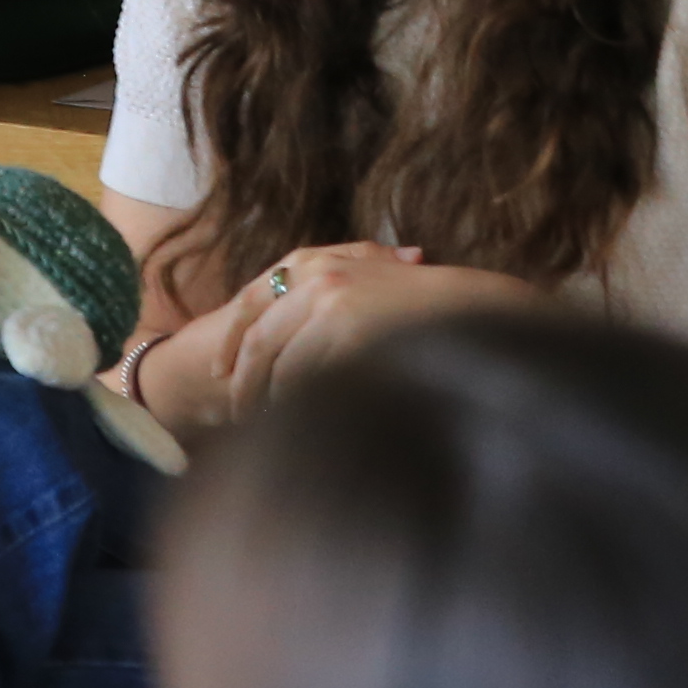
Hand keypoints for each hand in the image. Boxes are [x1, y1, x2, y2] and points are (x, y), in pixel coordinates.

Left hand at [206, 244, 538, 416]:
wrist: (466, 306)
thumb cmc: (416, 305)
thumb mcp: (362, 283)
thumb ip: (322, 300)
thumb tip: (282, 340)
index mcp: (315, 262)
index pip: (251, 302)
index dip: (230, 342)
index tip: (221, 374)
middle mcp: (316, 276)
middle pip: (256, 336)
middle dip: (242, 379)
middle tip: (236, 413)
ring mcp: (330, 301)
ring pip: (276, 361)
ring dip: (265, 397)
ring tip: (264, 425)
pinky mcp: (347, 330)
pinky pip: (305, 375)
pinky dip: (295, 401)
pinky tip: (296, 421)